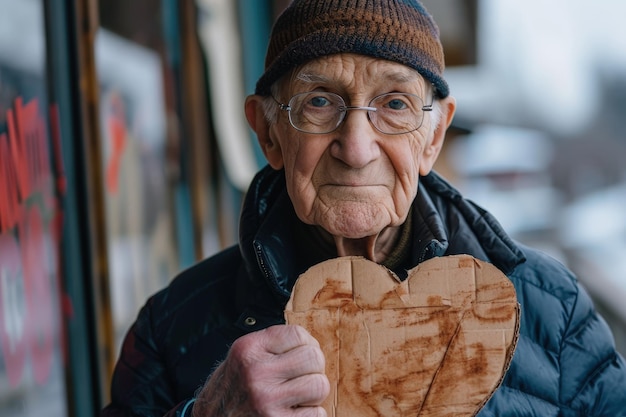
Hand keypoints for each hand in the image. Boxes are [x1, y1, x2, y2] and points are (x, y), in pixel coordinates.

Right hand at [192, 324, 329, 416]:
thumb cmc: (234, 389)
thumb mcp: (243, 357)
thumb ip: (273, 346)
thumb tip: (312, 345)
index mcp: (248, 349)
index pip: (298, 334)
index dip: (305, 345)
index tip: (297, 357)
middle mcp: (256, 372)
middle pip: (314, 357)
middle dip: (313, 369)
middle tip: (300, 378)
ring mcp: (266, 400)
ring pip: (319, 385)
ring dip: (313, 394)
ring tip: (296, 397)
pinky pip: (317, 414)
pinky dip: (310, 415)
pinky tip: (291, 413)